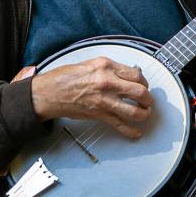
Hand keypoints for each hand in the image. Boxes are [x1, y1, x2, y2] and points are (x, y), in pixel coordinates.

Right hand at [29, 57, 153, 138]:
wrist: (47, 93)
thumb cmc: (64, 77)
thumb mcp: (90, 64)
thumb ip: (110, 69)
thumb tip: (126, 75)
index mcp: (106, 66)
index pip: (136, 74)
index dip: (144, 81)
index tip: (143, 85)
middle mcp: (108, 82)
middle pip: (140, 91)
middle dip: (148, 98)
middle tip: (147, 101)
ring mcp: (104, 100)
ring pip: (134, 110)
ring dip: (144, 114)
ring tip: (145, 114)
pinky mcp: (99, 114)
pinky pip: (120, 125)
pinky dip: (130, 131)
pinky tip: (136, 132)